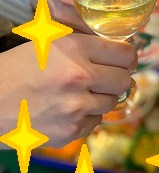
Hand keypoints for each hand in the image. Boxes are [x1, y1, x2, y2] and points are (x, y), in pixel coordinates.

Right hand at [0, 34, 136, 147]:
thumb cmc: (16, 68)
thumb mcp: (48, 42)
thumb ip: (84, 42)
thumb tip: (119, 47)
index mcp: (74, 50)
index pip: (126, 54)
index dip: (127, 56)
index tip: (124, 59)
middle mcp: (79, 78)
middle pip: (124, 80)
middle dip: (117, 77)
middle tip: (106, 76)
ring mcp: (76, 108)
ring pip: (111, 102)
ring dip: (101, 97)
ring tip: (80, 92)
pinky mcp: (71, 131)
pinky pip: (95, 122)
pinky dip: (87, 116)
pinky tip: (68, 108)